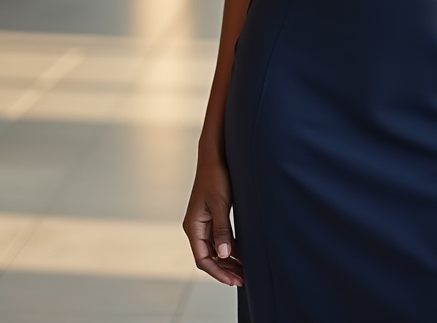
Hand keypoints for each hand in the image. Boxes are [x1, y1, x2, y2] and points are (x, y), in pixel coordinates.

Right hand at [183, 154, 243, 286]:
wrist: (214, 155)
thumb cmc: (215, 176)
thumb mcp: (220, 204)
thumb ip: (222, 230)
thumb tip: (225, 254)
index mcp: (193, 226)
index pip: (203, 259)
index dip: (218, 272)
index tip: (234, 280)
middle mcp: (196, 226)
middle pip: (209, 257)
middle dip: (225, 269)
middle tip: (243, 279)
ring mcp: (203, 222)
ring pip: (214, 249)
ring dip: (228, 260)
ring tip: (244, 269)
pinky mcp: (211, 215)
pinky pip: (218, 238)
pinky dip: (229, 247)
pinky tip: (241, 252)